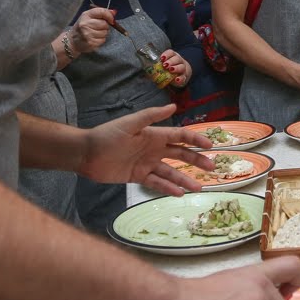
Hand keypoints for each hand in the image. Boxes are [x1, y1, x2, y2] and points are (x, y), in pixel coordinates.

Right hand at [69, 7, 114, 55]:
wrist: (72, 41)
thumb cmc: (82, 27)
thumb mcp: (89, 17)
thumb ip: (101, 13)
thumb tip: (114, 12)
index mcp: (86, 15)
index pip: (101, 12)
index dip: (109, 15)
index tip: (111, 20)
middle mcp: (85, 24)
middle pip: (105, 24)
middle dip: (105, 26)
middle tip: (98, 28)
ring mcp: (87, 34)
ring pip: (105, 32)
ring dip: (103, 34)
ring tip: (95, 33)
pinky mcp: (91, 43)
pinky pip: (103, 40)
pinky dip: (101, 40)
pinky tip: (94, 39)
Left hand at [79, 105, 211, 194]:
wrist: (87, 154)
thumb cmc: (108, 135)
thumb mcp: (130, 123)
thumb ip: (151, 116)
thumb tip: (173, 106)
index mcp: (154, 134)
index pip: (180, 136)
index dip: (195, 139)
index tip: (210, 145)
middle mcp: (154, 149)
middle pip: (180, 155)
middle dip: (197, 161)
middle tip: (212, 168)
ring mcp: (147, 164)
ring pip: (171, 172)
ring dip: (185, 179)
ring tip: (199, 188)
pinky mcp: (138, 177)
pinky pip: (157, 183)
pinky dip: (168, 188)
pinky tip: (179, 194)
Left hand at [160, 48, 191, 86]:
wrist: (182, 74)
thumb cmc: (170, 68)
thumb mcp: (164, 65)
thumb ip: (157, 65)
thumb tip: (144, 66)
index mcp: (173, 56)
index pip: (171, 53)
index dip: (166, 54)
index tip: (162, 58)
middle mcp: (179, 61)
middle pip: (177, 59)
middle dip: (171, 61)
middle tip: (165, 65)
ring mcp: (183, 69)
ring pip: (181, 67)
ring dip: (176, 68)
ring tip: (171, 70)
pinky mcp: (184, 77)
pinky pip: (183, 78)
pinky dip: (180, 79)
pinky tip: (177, 80)